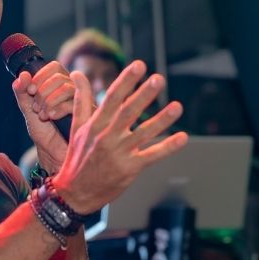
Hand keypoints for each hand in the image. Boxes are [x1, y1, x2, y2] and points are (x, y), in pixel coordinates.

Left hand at [12, 61, 75, 172]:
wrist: (53, 154)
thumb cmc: (44, 133)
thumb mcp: (29, 110)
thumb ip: (22, 93)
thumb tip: (22, 75)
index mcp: (60, 86)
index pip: (54, 67)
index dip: (41, 75)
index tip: (31, 90)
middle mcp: (73, 91)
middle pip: (59, 76)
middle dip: (43, 92)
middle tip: (36, 108)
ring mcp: (83, 101)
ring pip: (66, 87)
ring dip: (49, 101)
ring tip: (43, 116)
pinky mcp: (87, 114)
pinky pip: (73, 102)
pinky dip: (57, 108)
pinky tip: (51, 117)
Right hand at [50, 60, 187, 213]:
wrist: (75, 193)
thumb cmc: (77, 158)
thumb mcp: (77, 128)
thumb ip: (81, 100)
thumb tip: (77, 74)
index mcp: (95, 125)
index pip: (111, 99)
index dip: (126, 81)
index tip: (138, 66)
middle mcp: (107, 137)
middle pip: (128, 112)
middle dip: (143, 95)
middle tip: (158, 79)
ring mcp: (119, 154)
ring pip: (144, 133)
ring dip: (161, 120)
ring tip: (177, 106)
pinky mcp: (130, 169)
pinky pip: (152, 156)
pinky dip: (168, 147)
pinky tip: (182, 137)